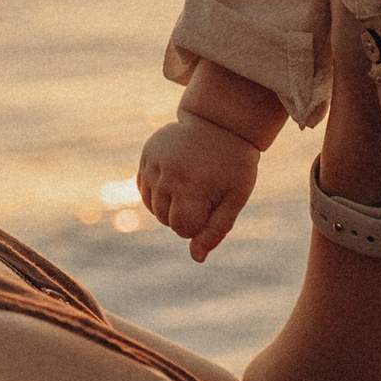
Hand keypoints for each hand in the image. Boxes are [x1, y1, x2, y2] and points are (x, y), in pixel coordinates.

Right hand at [138, 114, 259, 260]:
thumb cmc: (234, 165)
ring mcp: (154, 163)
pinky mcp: (147, 154)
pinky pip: (144, 189)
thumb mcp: (235, 198)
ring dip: (170, 204)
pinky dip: (158, 192)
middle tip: (205, 191)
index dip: (200, 224)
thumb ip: (216, 230)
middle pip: (166, 220)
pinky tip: (175, 179)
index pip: (182, 229)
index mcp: (192, 187)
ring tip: (191, 184)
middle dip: (185, 214)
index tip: (214, 205)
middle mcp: (168, 175)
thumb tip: (197, 258)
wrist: (221, 122)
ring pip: (153, 207)